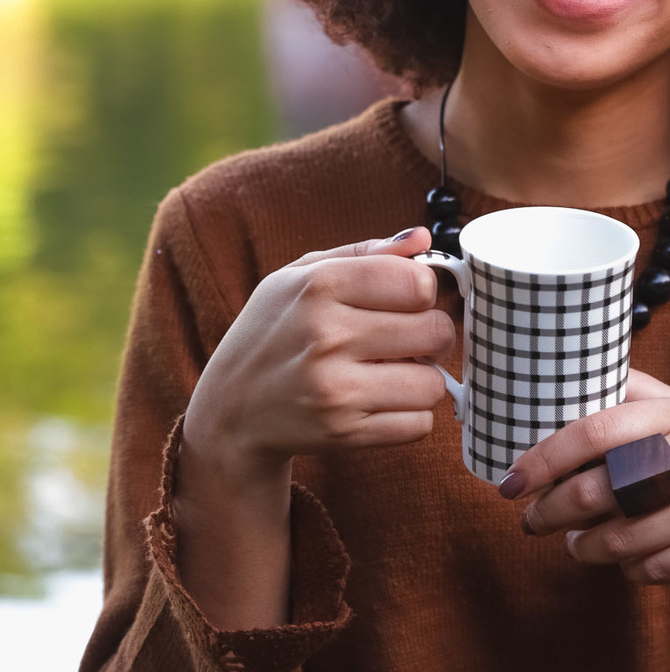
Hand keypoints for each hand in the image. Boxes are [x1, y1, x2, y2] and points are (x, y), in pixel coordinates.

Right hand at [181, 226, 454, 482]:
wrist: (230, 410)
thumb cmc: (272, 333)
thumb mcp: (299, 277)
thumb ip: (365, 254)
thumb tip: (422, 238)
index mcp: (318, 287)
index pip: (418, 283)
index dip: (422, 292)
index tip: (405, 301)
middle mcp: (327, 337)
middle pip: (437, 332)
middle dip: (430, 335)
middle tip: (405, 340)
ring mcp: (336, 390)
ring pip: (434, 383)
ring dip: (421, 379)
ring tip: (391, 373)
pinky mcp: (345, 433)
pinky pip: (419, 424)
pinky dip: (410, 415)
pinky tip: (380, 402)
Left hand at [505, 370, 669, 587]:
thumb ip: (645, 396)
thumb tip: (581, 374)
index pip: (596, 430)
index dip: (545, 457)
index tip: (511, 479)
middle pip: (600, 491)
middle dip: (552, 512)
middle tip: (532, 520)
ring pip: (622, 540)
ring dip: (586, 548)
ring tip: (576, 543)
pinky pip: (655, 569)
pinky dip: (631, 569)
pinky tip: (626, 559)